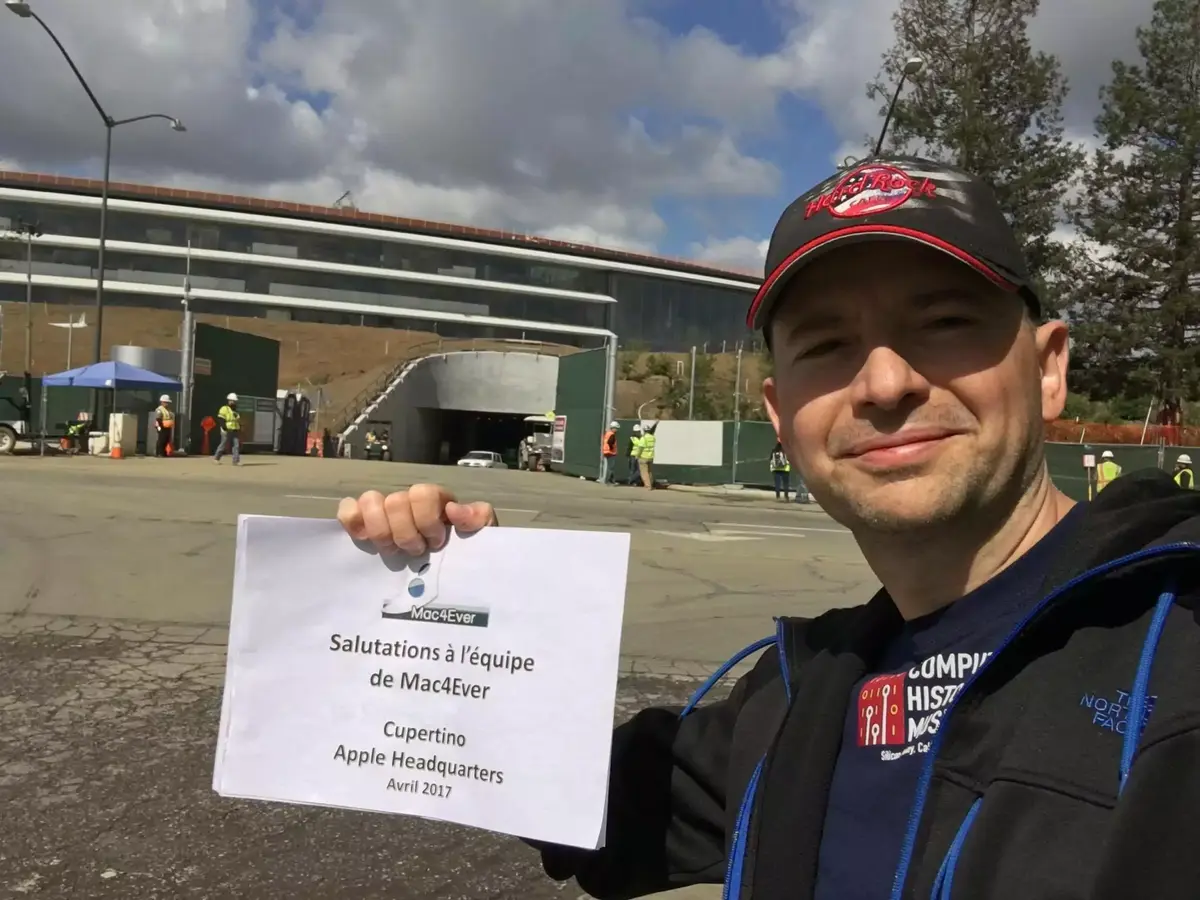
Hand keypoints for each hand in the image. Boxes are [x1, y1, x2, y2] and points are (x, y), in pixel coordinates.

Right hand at [337, 483, 497, 554]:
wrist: (449, 579)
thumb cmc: (464, 555)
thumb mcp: (482, 538)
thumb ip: (479, 519)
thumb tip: (454, 510)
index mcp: (436, 501)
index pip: (423, 493)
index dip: (426, 519)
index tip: (436, 542)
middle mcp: (408, 501)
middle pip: (395, 500)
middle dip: (405, 532)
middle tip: (416, 551)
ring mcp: (384, 511)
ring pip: (370, 500)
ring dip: (380, 529)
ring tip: (391, 550)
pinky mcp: (363, 523)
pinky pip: (348, 509)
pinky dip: (351, 519)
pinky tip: (362, 537)